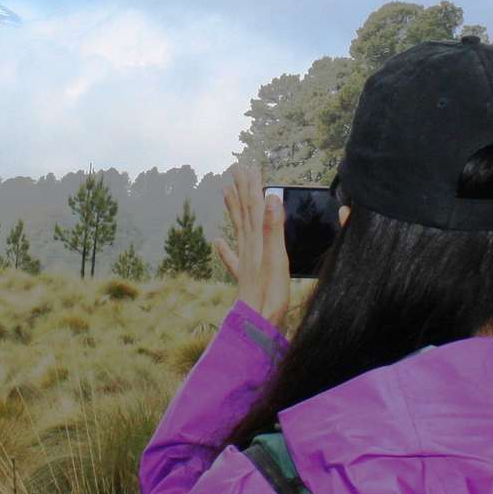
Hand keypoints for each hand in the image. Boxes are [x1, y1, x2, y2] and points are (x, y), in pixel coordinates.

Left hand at [211, 166, 291, 329]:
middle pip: (244, 213)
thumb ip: (273, 229)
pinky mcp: (245, 278)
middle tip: (237, 170)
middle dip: (242, 191)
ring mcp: (245, 263)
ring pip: (238, 229)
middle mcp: (249, 248)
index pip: (254, 207)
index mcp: (257, 242)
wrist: (256, 326)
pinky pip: (232, 258)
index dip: (252, 187)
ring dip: (233, 209)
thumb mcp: (276, 259)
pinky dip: (224, 248)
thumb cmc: (269, 297)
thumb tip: (270, 198)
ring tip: (226, 191)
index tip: (249, 167)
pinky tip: (216, 242)